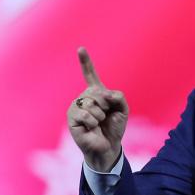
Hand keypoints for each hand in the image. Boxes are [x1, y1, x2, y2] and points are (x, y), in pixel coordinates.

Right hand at [67, 47, 128, 171]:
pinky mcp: (71, 118)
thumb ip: (118, 97)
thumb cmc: (114, 127)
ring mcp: (76, 106)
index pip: (90, 73)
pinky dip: (92, 122)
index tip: (80, 48)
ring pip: (92, 104)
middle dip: (106, 106)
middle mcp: (84, 97)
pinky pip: (85, 114)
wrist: (108, 146)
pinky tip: (91, 127)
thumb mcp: (123, 110)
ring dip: (100, 116)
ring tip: (97, 123)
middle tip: (105, 117)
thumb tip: (104, 94)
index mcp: (96, 92)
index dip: (85, 61)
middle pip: (98, 92)